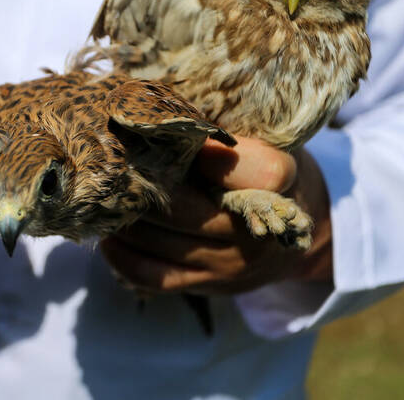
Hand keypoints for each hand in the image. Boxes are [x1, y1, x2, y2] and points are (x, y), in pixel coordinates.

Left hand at [100, 136, 332, 294]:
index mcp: (275, 179)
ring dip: (123, 221)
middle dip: (138, 187)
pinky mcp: (211, 286)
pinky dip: (123, 256)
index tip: (157, 133)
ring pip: (160, 243)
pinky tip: (109, 235)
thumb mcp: (262, 140)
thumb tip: (157, 119)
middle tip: (105, 167)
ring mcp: (233, 264)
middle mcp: (256, 228)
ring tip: (101, 198)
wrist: (302, 231)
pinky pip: (154, 276)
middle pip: (180, 208)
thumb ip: (223, 135)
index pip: (246, 167)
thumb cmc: (264, 171)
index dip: (199, 150)